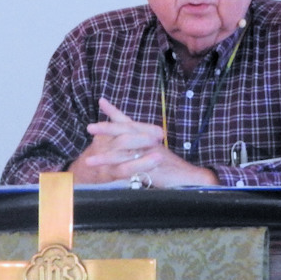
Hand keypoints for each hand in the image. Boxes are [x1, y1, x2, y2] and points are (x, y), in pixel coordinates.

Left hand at [70, 99, 218, 187]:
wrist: (192, 178)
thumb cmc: (174, 169)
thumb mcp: (155, 155)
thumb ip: (143, 151)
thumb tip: (130, 150)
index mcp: (150, 137)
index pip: (131, 121)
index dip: (116, 112)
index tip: (102, 102)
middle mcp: (150, 141)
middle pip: (126, 130)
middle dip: (106, 128)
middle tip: (89, 127)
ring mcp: (151, 152)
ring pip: (125, 149)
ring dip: (105, 155)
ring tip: (88, 160)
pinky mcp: (151, 166)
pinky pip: (130, 165)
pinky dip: (114, 168)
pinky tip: (102, 171)